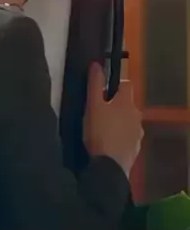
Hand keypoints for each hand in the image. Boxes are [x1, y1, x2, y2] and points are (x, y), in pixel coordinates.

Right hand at [83, 62, 143, 176]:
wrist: (109, 165)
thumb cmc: (99, 132)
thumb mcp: (92, 106)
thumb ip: (94, 84)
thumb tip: (96, 64)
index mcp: (125, 102)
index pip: (125, 84)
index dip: (114, 84)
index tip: (102, 90)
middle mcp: (136, 114)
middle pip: (126, 103)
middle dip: (115, 104)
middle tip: (98, 111)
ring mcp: (137, 132)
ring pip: (128, 119)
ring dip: (118, 120)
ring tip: (102, 128)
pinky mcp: (135, 147)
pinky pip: (128, 135)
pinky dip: (120, 135)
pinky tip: (108, 141)